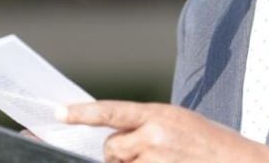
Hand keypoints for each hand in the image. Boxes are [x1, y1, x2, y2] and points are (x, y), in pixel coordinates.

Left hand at [62, 100, 268, 162]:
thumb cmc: (210, 143)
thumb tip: (114, 137)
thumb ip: (146, 125)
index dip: (81, 113)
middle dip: (119, 153)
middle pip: (112, 147)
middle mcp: (155, 137)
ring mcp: (157, 161)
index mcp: (159, 114)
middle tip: (148, 152)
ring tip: (166, 159)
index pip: (110, 112)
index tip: (57, 113)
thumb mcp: (178, 122)